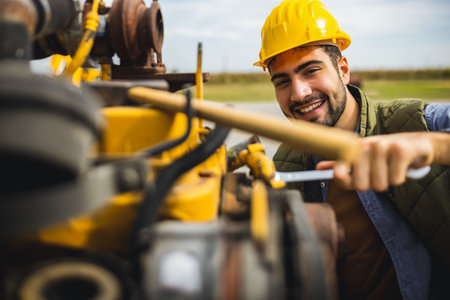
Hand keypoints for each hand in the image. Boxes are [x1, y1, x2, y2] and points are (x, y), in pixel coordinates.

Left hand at [317, 132, 448, 191]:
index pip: (339, 174)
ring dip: (387, 181)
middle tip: (379, 174)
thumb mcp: (362, 158)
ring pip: (379, 185)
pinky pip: (395, 180)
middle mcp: (365, 146)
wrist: (416, 144)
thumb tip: (318, 168)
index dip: (346, 183)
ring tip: (391, 168)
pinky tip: (402, 167)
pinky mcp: (400, 150)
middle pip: (361, 186)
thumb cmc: (384, 155)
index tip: (355, 182)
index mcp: (353, 149)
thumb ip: (342, 165)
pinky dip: (400, 178)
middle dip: (372, 184)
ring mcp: (382, 146)